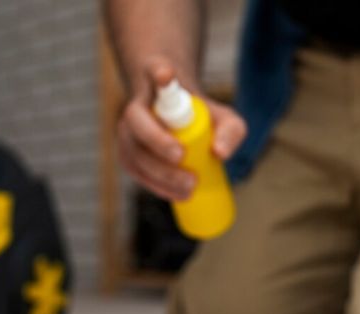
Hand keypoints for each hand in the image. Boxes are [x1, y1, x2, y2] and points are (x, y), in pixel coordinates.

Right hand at [116, 57, 246, 200]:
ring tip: (189, 188)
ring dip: (159, 172)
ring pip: (133, 150)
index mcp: (158, 85)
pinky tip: (175, 196)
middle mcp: (137, 105)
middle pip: (137, 122)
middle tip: (183, 159)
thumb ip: (231, 130)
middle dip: (158, 142)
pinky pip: (135, 170)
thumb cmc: (202, 116)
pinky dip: (154, 185)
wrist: (179, 120)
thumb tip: (220, 154)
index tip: (167, 75)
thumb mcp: (225, 118)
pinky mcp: (128, 154)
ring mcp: (128, 131)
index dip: (159, 73)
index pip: (154, 71)